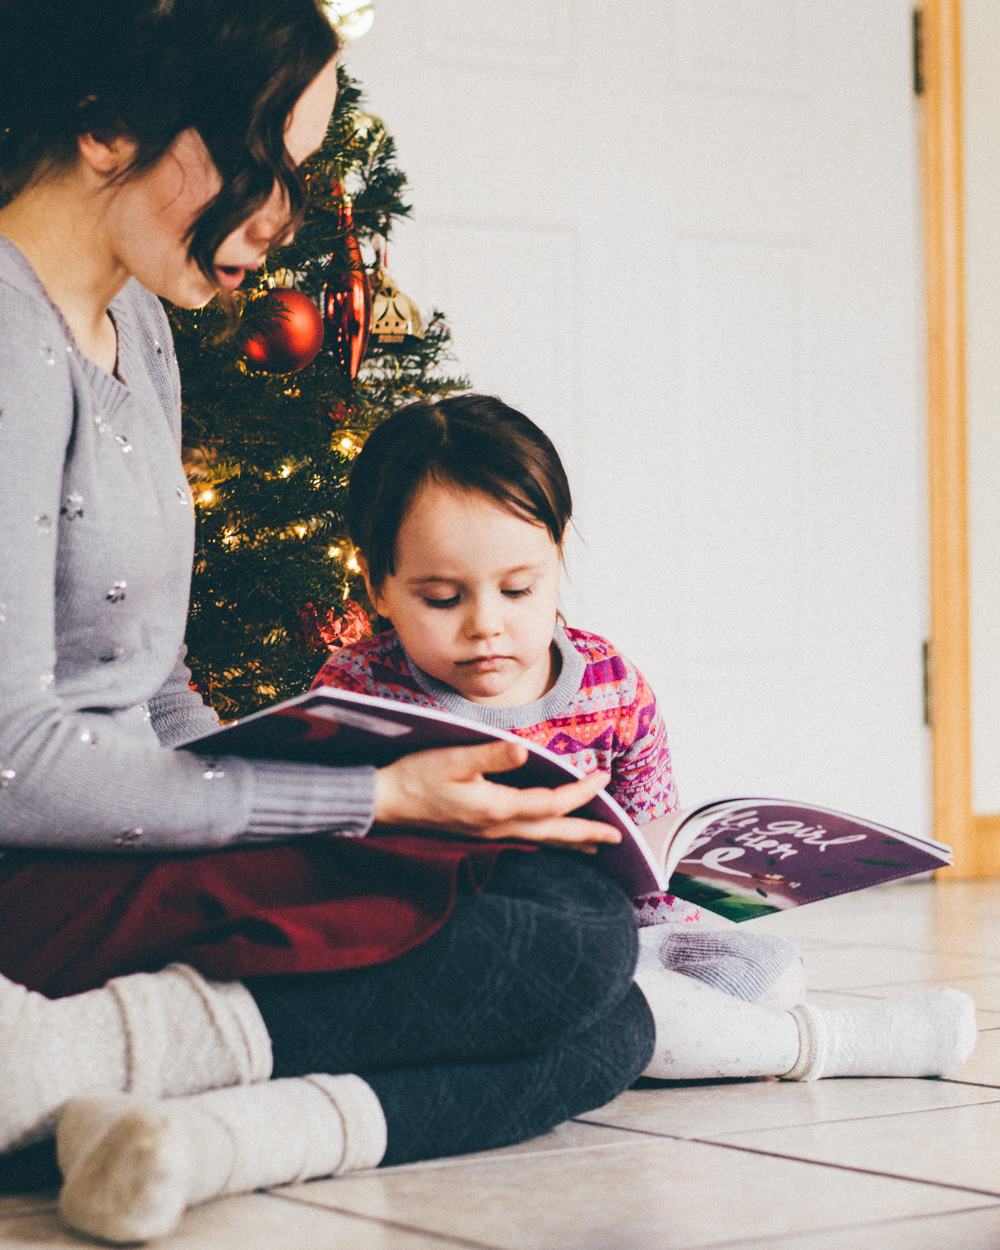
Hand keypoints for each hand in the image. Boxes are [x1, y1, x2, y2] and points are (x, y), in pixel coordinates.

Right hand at [374, 740, 620, 850]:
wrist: (384, 803)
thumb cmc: (416, 777)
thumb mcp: (454, 759)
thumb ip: (491, 755)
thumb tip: (523, 750)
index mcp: (496, 808)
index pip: (551, 803)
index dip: (580, 791)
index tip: (602, 777)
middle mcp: (497, 827)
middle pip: (553, 833)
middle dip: (587, 832)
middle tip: (618, 836)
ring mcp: (488, 834)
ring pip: (540, 841)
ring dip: (570, 841)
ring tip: (595, 845)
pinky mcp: (480, 833)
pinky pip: (525, 840)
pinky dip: (546, 840)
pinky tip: (549, 838)